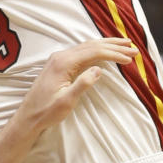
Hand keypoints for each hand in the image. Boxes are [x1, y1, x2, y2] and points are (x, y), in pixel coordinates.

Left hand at [15, 37, 136, 134]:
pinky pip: (81, 51)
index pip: (95, 52)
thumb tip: (99, 70)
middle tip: (134, 49)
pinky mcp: (58, 63)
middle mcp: (61, 56)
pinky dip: (96, 50)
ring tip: (125, 46)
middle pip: (93, 45)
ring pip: (87, 46)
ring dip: (107, 46)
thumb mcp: (66, 102)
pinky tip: (105, 50)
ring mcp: (59, 58)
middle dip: (114, 46)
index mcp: (63, 63)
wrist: (28, 116)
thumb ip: (82, 84)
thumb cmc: (46, 112)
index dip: (114, 54)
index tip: (129, 58)